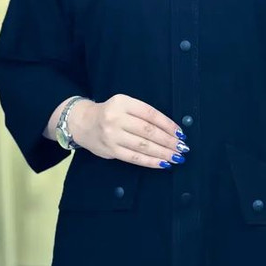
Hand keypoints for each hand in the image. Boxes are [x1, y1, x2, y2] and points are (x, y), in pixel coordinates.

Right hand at [69, 95, 188, 168]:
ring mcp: (112, 135)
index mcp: (123, 103)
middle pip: (148, 131)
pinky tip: (163, 163)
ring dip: (163, 153)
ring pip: (143, 146)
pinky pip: (134, 158)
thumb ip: (143, 114)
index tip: (180, 133)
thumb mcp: (124, 104)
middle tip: (183, 148)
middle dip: (168, 141)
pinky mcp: (110, 150)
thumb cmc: (110, 113)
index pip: (150, 114)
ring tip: (176, 157)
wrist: (82, 122)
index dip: (168, 124)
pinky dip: (150, 161)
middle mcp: (116, 118)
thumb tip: (171, 129)